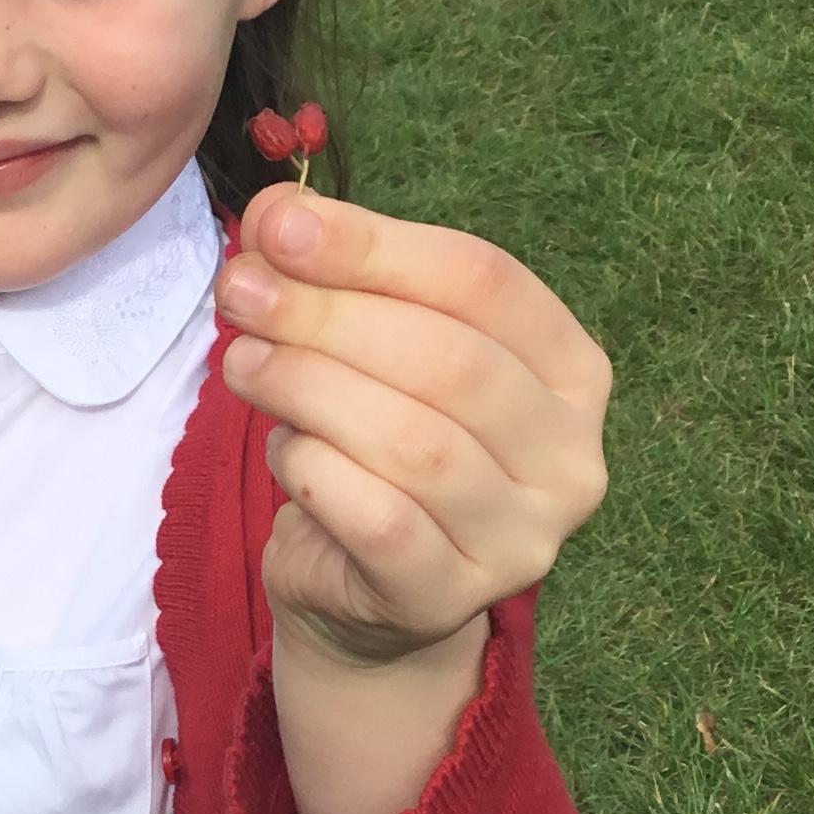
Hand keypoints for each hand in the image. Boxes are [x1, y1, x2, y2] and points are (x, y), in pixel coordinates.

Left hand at [215, 188, 611, 669]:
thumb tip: (275, 215)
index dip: (376, 246)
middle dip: (331, 315)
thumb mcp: (372, 347)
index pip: (486, 282)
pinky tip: (285, 450)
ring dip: (310, 388)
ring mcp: (522, 538)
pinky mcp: (451, 597)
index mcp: (572, 370)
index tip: (278, 225)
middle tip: (241, 292)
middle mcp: (570, 457)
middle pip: (452, 360)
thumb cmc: (378, 444)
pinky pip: (379, 520)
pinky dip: (316, 470)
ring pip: (415, 443)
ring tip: (242, 363)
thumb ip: (339, 277)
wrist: (365, 593)